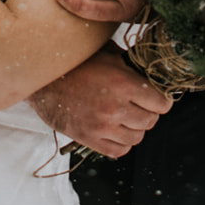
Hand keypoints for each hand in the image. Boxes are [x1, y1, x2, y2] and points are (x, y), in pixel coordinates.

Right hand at [28, 47, 172, 157]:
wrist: (42, 79)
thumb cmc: (75, 62)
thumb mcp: (107, 53)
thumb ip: (131, 63)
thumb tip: (152, 68)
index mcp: (123, 83)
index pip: (161, 103)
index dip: (162, 100)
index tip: (157, 97)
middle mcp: (116, 107)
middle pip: (150, 121)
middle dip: (149, 113)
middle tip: (140, 105)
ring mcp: (102, 126)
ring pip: (137, 138)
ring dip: (135, 128)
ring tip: (126, 117)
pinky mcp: (89, 138)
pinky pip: (118, 151)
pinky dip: (121, 143)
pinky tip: (115, 129)